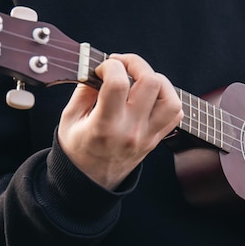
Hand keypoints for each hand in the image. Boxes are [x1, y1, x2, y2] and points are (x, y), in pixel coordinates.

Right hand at [57, 53, 182, 189]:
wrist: (91, 182)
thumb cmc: (77, 149)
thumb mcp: (69, 120)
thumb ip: (83, 91)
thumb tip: (98, 69)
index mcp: (105, 126)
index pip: (118, 84)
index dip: (111, 65)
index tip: (102, 68)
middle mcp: (131, 130)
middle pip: (151, 84)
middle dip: (136, 63)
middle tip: (122, 64)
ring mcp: (148, 136)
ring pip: (170, 99)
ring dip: (157, 81)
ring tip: (139, 79)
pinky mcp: (156, 139)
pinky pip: (175, 114)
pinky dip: (167, 98)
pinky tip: (150, 96)